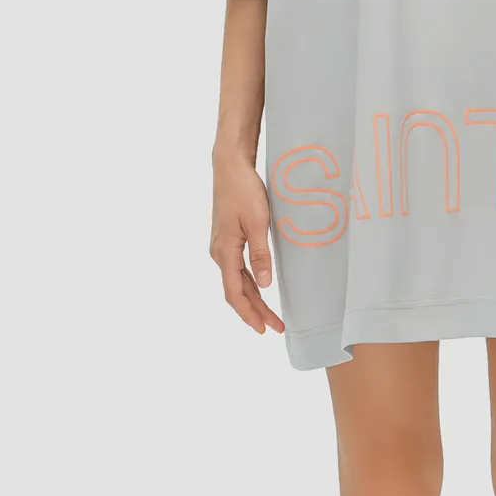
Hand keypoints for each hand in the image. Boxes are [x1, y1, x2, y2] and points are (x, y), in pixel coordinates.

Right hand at [210, 151, 284, 335]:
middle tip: (276, 327)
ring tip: (271, 316)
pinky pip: (237, 269)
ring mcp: (222, 247)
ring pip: (237, 281)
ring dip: (253, 299)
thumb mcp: (257, 222)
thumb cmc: (243, 190)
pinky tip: (260, 290)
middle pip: (236, 291)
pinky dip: (249, 284)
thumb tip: (265, 284)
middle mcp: (219, 253)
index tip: (262, 329)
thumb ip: (261, 254)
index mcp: (224, 251)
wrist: (229, 167)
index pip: (234, 292)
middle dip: (255, 311)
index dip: (248, 313)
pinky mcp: (227, 240)